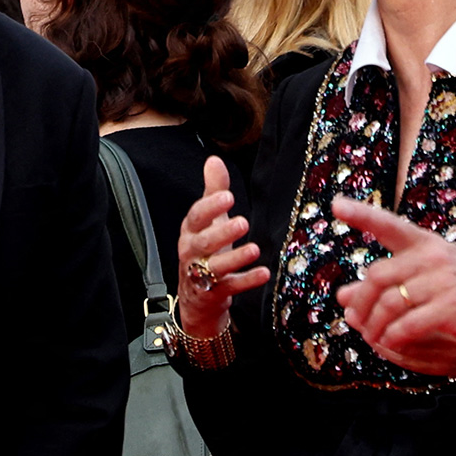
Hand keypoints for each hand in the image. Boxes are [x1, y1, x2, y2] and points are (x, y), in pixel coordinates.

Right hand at [176, 156, 269, 339]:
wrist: (196, 295)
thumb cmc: (206, 250)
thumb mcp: (208, 220)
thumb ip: (212, 190)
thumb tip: (214, 160)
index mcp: (191, 231)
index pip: (196, 217)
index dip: (210, 207)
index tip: (229, 196)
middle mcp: (192, 252)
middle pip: (203, 242)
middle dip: (222, 232)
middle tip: (243, 222)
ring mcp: (201, 274)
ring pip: (215, 266)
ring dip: (234, 258)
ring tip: (254, 249)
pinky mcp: (214, 293)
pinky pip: (230, 287)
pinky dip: (247, 281)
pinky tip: (264, 273)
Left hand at [334, 197, 455, 377]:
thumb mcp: (424, 278)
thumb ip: (385, 283)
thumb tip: (342, 296)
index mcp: (425, 244)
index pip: (389, 225)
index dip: (362, 215)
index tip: (337, 205)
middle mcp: (433, 257)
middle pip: (377, 276)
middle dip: (360, 301)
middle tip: (353, 318)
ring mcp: (444, 281)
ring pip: (389, 303)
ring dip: (374, 325)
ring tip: (371, 336)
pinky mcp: (452, 306)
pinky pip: (408, 324)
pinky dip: (393, 336)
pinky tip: (391, 342)